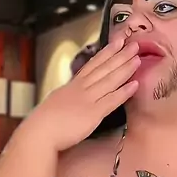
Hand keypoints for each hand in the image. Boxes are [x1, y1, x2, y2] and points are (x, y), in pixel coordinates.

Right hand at [29, 31, 139, 150]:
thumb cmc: (44, 124)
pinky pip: (111, 100)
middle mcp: (80, 89)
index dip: (106, 53)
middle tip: (133, 44)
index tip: (117, 42)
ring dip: (125, 68)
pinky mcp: (92, 114)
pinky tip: (135, 84)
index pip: (92, 66)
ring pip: (109, 80)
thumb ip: (67, 97)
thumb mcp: (56, 103)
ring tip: (137, 58)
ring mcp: (87, 100)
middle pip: (103, 68)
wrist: (39, 133)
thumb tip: (72, 96)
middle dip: (119, 55)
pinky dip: (124, 92)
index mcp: (72, 87)